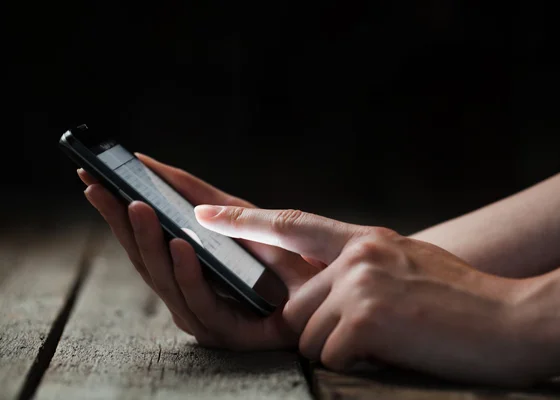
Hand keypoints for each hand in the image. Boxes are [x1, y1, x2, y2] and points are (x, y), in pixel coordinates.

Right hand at [78, 154, 322, 349]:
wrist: (334, 291)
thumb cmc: (293, 259)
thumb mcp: (252, 221)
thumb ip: (214, 204)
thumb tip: (167, 176)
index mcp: (194, 258)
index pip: (151, 229)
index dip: (121, 203)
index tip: (94, 173)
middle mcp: (193, 284)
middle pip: (146, 253)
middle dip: (119, 220)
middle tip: (96, 185)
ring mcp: (206, 308)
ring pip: (165, 278)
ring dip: (149, 241)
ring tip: (136, 207)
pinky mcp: (227, 331)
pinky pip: (200, 303)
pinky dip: (188, 274)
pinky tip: (180, 246)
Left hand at [194, 205, 539, 384]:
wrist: (515, 319)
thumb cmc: (460, 300)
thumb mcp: (404, 267)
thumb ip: (356, 270)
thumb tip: (321, 292)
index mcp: (363, 239)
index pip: (290, 223)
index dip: (241, 219)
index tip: (199, 213)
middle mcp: (356, 254)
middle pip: (295, 305)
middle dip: (320, 329)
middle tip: (373, 330)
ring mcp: (360, 282)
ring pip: (309, 334)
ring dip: (341, 348)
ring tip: (392, 337)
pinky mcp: (366, 317)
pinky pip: (332, 355)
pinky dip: (359, 362)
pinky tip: (398, 348)